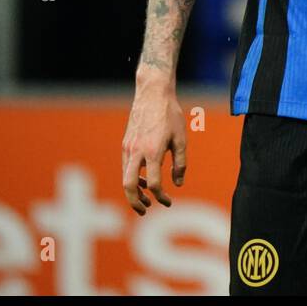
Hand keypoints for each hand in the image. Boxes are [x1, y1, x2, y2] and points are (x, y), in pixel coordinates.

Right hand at [121, 64, 186, 214]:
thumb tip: (178, 184)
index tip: (168, 202)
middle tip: (145, 211)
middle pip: (129, 186)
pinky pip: (126, 167)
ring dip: (134, 192)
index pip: (154, 183)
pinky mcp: (125, 144)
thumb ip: (180, 163)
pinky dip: (132, 178)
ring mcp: (128, 147)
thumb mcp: (181, 139)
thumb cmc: (170, 115)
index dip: (161, 196)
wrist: (152, 94)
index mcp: (153, 151)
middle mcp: (137, 151)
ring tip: (145, 200)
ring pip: (125, 177)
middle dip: (135, 203)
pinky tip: (143, 180)